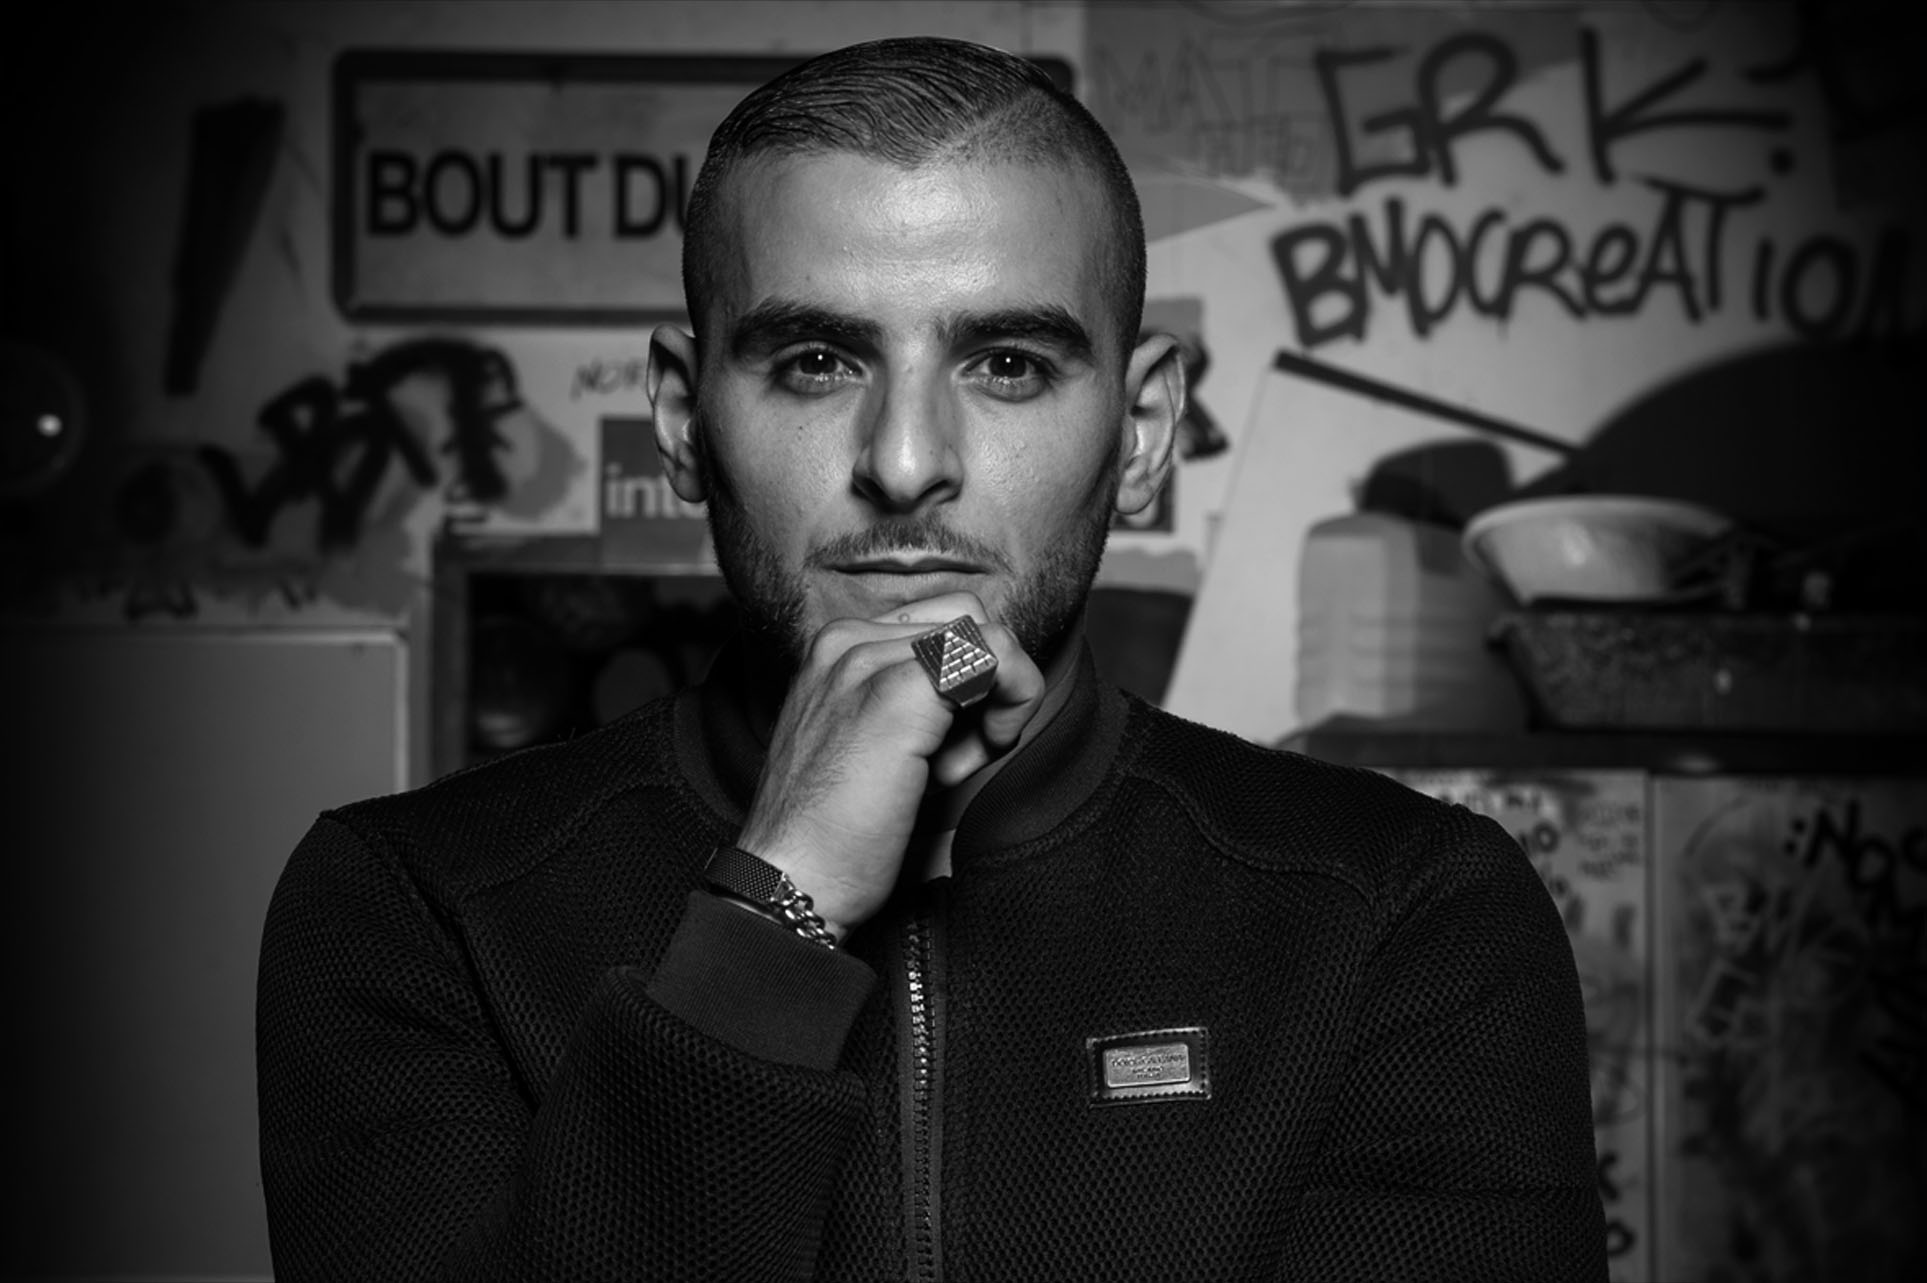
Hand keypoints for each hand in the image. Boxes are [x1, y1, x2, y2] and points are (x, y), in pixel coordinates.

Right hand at [734, 592, 1045, 937]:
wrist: (789, 883)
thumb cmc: (831, 833)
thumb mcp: (872, 746)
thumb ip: (918, 704)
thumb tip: (988, 685)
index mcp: (836, 648)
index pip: (941, 624)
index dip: (966, 682)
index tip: (948, 748)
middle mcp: (845, 641)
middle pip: (970, 623)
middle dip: (988, 687)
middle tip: (961, 755)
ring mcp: (868, 661)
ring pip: (988, 637)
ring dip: (998, 702)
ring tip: (954, 765)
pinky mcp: (898, 693)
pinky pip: (996, 658)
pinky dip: (1012, 703)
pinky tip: (974, 758)